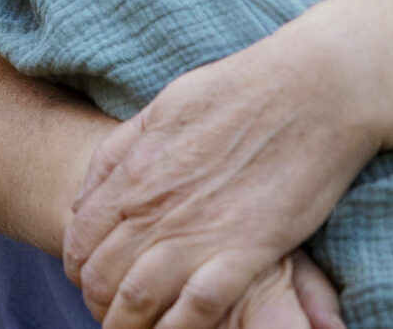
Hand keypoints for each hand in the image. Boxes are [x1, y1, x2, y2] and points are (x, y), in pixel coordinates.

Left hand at [64, 23, 364, 328]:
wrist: (313, 87)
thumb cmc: (241, 90)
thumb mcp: (163, 108)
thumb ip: (119, 153)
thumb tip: (82, 200)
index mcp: (135, 171)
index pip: (81, 239)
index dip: (78, 268)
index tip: (89, 280)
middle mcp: (156, 206)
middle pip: (102, 277)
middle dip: (99, 302)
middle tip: (111, 312)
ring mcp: (199, 231)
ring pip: (138, 299)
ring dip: (127, 324)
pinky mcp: (245, 250)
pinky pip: (197, 308)